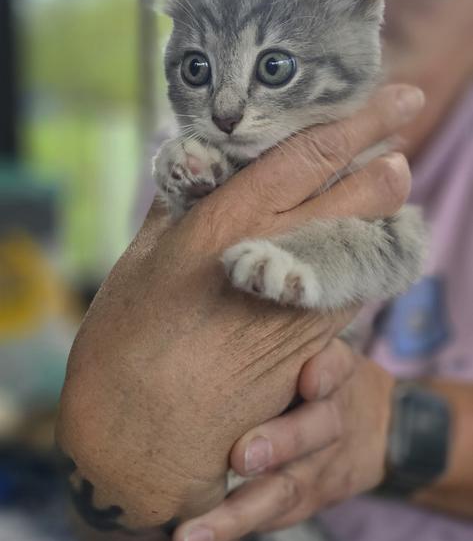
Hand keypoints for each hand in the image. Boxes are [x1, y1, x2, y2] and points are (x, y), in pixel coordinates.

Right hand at [56, 85, 421, 532]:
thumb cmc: (122, 347)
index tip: (400, 96)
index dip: (363, 120)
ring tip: (388, 187)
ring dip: (382, 214)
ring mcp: (300, 308)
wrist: (138, 444)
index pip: (311, 155)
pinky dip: (367, 262)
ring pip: (367, 244)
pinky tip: (367, 247)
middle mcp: (272, 259)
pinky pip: (354, 293)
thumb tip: (198, 162)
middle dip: (388, 165)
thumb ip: (178, 206)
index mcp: (224, 224)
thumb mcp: (138, 262)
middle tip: (399, 143)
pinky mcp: (310, 351)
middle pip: (359, 196)